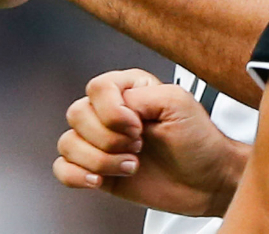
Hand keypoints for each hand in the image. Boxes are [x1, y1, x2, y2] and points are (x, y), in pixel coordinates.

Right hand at [53, 68, 248, 216]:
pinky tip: (101, 179)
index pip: (98, 88)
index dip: (113, 111)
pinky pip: (62, 168)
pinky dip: (77, 176)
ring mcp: (102, 142)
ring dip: (99, 160)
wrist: (206, 181)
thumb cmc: (200, 142)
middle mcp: (113, 113)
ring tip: (130, 165)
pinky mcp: (96, 168)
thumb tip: (114, 108)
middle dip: (108, 138)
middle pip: (77, 115)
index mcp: (132, 90)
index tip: (138, 126)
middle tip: (138, 146)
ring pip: (68, 143)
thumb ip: (142, 97)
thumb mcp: (179, 104)